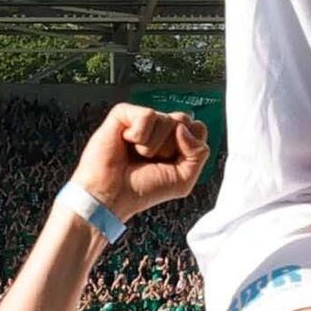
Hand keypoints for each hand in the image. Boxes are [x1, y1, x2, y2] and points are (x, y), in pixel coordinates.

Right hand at [74, 104, 209, 222]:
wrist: (111, 196)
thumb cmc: (142, 189)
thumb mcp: (184, 179)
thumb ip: (199, 153)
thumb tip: (184, 128)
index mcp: (174, 140)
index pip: (198, 128)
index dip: (190, 146)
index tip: (171, 163)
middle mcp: (159, 127)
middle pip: (184, 120)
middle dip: (172, 147)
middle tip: (152, 160)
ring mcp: (142, 120)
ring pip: (167, 119)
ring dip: (153, 146)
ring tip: (136, 155)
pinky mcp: (123, 114)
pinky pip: (147, 115)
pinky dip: (139, 135)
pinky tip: (126, 143)